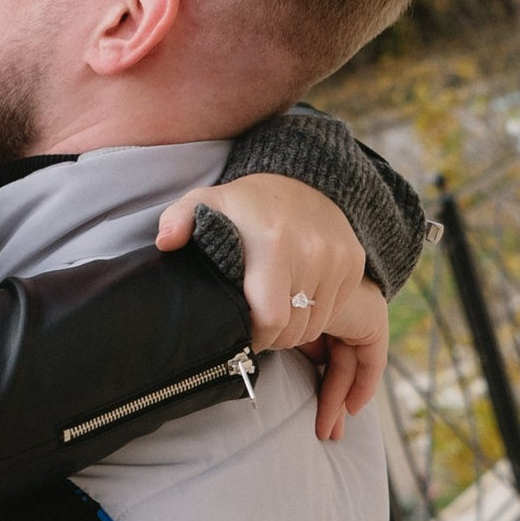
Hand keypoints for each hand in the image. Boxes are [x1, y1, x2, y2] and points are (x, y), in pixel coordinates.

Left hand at [155, 174, 384, 443]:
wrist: (300, 181)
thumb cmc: (241, 206)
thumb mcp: (205, 204)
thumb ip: (179, 221)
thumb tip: (165, 242)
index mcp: (273, 242)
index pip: (269, 319)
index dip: (253, 337)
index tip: (238, 335)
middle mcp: (313, 252)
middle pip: (294, 330)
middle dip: (272, 338)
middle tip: (253, 330)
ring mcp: (339, 260)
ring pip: (317, 328)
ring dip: (295, 333)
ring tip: (273, 319)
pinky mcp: (354, 265)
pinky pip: (336, 314)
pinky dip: (316, 320)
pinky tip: (296, 309)